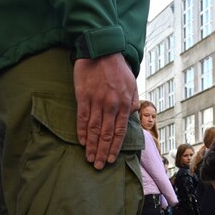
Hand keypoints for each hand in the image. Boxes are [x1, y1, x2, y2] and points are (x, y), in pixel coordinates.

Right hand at [73, 54, 138, 169]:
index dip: (114, 147)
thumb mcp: (133, 84)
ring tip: (89, 158)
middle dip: (102, 152)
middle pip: (106, 134)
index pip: (120, 132)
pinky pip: (82, 117)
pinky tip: (81, 142)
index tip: (110, 160)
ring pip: (93, 129)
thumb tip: (132, 117)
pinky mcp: (83, 96)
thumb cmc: (118, 68)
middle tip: (98, 166)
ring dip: (91, 146)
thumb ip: (133, 102)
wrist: (102, 48)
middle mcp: (111, 105)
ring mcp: (97, 101)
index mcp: (125, 104)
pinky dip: (81, 131)